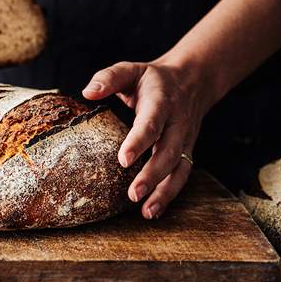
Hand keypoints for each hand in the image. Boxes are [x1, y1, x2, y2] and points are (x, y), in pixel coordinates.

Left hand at [82, 59, 214, 218]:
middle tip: (133, 194)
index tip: (123, 160)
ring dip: (164, 192)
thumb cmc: (152, 79)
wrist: (193, 80)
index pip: (152, 123)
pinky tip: (152, 211)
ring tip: (146, 212)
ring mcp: (185, 140)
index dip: (139, 141)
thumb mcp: (131, 69)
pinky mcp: (186, 151)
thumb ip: (109, 78)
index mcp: (162, 102)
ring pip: (179, 169)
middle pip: (168, 152)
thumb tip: (87, 92)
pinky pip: (181, 175)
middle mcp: (177, 123)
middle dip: (152, 175)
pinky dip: (169, 194)